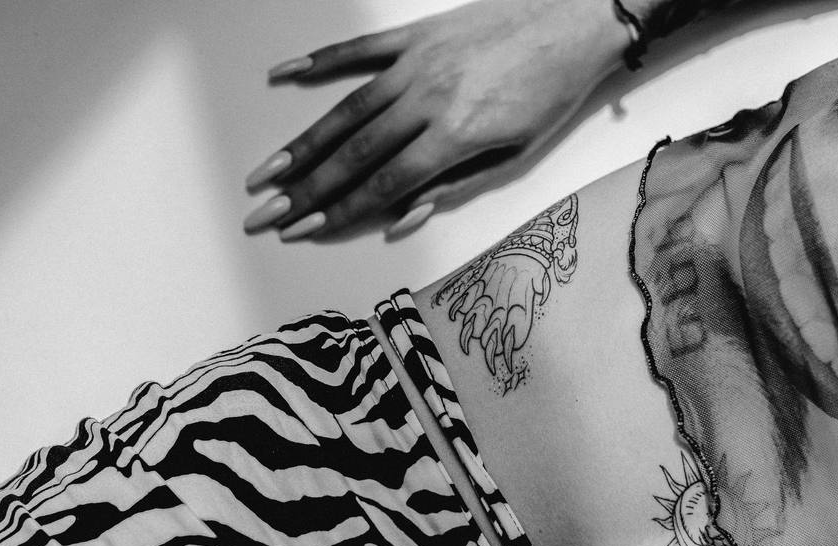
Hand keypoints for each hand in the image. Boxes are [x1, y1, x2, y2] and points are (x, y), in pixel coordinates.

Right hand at [243, 0, 630, 240]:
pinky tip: (282, 77)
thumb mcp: (515, 154)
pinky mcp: (415, 33)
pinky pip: (357, 50)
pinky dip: (317, 63)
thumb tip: (400, 217)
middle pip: (354, 153)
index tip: (304, 231)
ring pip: (346, 108)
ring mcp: (416, 62)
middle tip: (264, 214)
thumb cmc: (551, 94)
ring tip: (266, 172)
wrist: (574, 21)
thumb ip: (456, 186)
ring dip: (302, 143)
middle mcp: (427, 98)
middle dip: (305, 190)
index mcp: (456, 134)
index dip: (340, 212)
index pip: (384, 185)